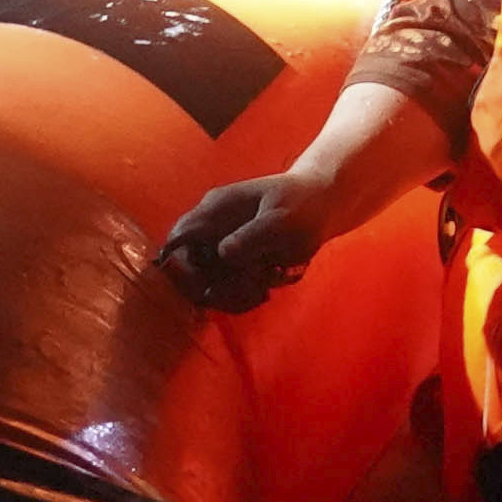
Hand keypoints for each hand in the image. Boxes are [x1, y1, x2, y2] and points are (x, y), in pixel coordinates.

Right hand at [162, 171, 329, 310]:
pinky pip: (226, 289)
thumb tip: (223, 252)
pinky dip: (242, 297)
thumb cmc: (302, 204)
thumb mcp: (281, 219)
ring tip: (262, 291)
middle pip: (190, 267)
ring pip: (208, 282)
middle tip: (249, 291)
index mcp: (216, 208)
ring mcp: (222, 246)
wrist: (321, 205)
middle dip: (213, 286)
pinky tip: (263, 292)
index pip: (180, 237)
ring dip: (231, 294)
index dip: (182, 264)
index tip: (206, 287)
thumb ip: (253, 235)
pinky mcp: (235, 263)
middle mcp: (212, 229)